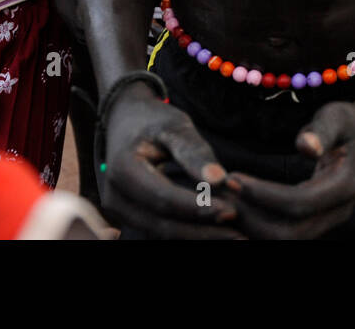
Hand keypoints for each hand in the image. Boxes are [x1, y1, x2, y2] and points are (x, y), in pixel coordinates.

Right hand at [99, 85, 241, 238]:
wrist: (125, 120)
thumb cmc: (152, 120)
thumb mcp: (174, 126)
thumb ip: (195, 152)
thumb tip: (220, 179)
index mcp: (123, 170)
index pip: (164, 198)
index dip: (198, 207)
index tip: (232, 210)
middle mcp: (114, 197)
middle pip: (162, 224)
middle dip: (202, 231)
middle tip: (240, 234)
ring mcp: (118, 212)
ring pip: (161, 232)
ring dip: (197, 235)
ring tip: (233, 234)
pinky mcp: (128, 217)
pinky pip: (159, 230)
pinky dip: (188, 231)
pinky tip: (214, 230)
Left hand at [225, 100, 354, 238]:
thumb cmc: (350, 122)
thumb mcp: (338, 116)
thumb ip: (322, 130)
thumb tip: (305, 146)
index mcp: (345, 187)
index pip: (299, 204)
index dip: (263, 195)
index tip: (232, 177)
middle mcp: (338, 212)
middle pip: (289, 234)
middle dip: (251, 216)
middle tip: (222, 191)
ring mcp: (327, 220)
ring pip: (284, 239)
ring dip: (251, 223)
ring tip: (224, 196)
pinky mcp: (315, 220)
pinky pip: (284, 232)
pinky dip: (258, 222)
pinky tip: (237, 200)